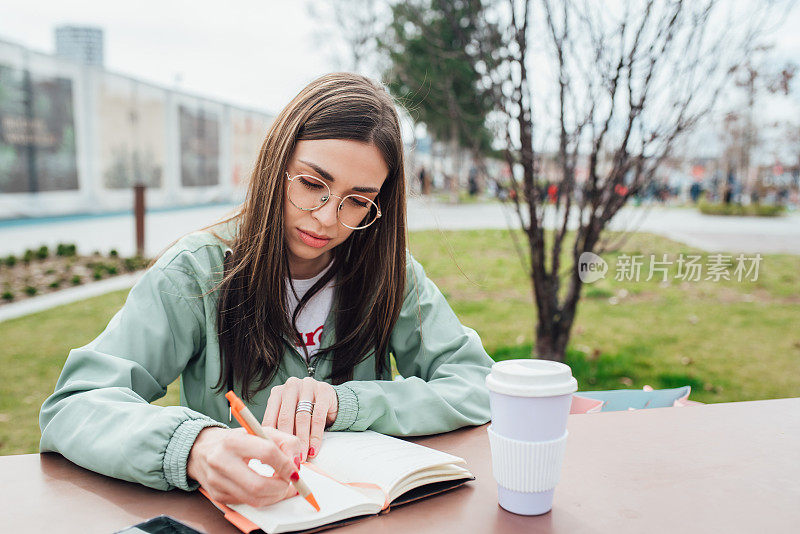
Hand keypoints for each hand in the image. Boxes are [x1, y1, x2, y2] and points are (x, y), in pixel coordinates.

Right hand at [187, 426, 301, 506]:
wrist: (201, 448)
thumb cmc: (234, 440)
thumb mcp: (260, 431)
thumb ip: (284, 442)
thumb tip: (296, 463)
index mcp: (234, 441)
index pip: (267, 453)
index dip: (285, 464)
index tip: (293, 469)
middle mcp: (222, 461)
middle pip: (259, 485)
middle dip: (281, 488)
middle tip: (289, 483)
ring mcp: (217, 481)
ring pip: (254, 499)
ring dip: (274, 496)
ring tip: (280, 487)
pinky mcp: (217, 495)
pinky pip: (246, 503)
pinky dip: (261, 498)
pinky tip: (264, 488)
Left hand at [262, 376, 338, 461]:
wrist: (328, 399)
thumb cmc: (304, 410)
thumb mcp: (289, 415)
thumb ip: (279, 427)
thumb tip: (270, 449)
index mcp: (277, 392)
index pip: (271, 417)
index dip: (272, 438)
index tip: (274, 454)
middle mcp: (291, 386)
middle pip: (286, 417)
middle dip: (287, 441)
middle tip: (288, 458)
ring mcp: (308, 386)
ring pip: (302, 418)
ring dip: (302, 441)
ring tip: (302, 456)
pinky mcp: (324, 391)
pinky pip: (318, 417)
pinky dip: (316, 436)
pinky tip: (314, 449)